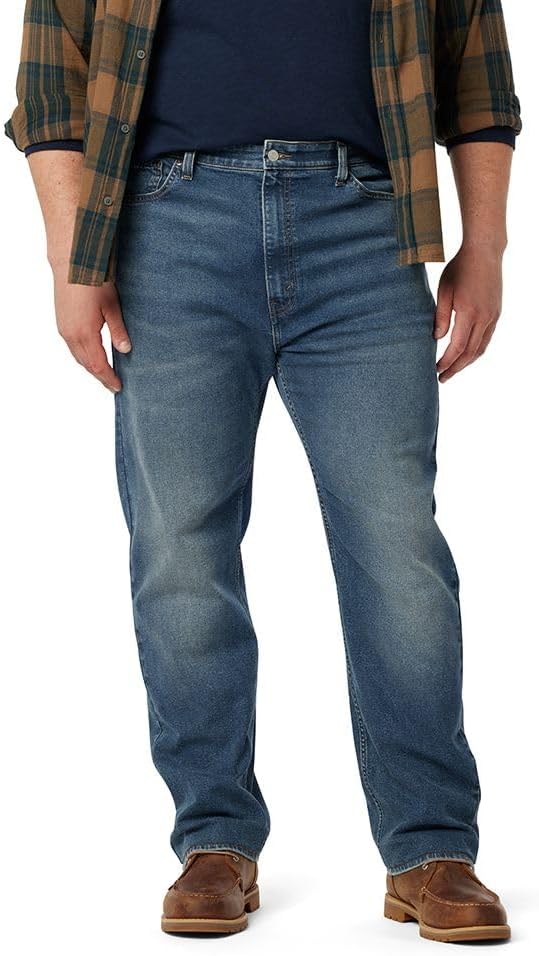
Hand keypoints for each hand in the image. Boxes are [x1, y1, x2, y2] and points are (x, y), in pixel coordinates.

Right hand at [52, 267, 130, 391]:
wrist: (72, 261)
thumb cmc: (94, 280)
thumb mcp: (112, 306)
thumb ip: (118, 331)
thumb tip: (125, 350)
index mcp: (85, 334)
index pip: (98, 365)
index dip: (109, 378)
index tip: (119, 387)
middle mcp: (71, 335)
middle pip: (87, 364)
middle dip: (101, 376)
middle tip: (114, 385)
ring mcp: (63, 329)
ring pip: (78, 357)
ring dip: (91, 367)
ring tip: (105, 373)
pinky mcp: (61, 322)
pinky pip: (72, 347)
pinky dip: (83, 356)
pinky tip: (92, 355)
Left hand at [434, 243, 503, 382]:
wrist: (484, 252)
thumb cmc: (460, 268)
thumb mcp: (444, 291)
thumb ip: (440, 317)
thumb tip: (437, 339)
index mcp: (469, 313)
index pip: (457, 347)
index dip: (446, 361)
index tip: (436, 369)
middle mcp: (485, 317)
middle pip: (470, 353)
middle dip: (456, 368)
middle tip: (442, 379)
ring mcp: (493, 316)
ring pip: (481, 348)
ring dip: (466, 362)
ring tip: (453, 370)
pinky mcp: (496, 313)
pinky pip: (487, 338)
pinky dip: (476, 350)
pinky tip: (466, 355)